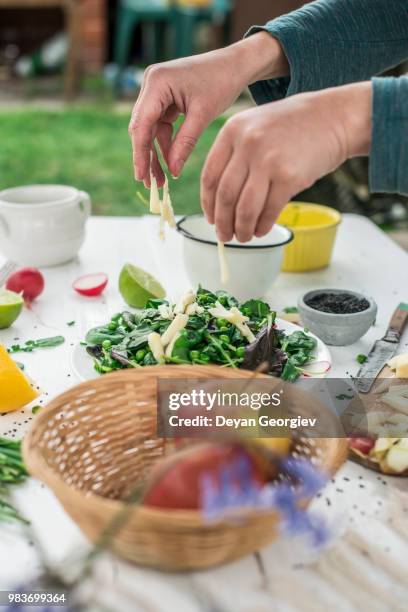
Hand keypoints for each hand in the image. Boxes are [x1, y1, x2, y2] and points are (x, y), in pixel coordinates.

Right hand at [129, 32, 286, 185]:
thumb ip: (185, 143)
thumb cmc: (221, 83)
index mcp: (157, 82)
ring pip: (150, 131)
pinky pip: (160, 127)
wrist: (235, 65)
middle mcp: (151, 84)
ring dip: (155, 154)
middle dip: (146, 157)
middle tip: (151, 185)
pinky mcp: (164, 99)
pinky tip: (170, 163)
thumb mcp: (203, 115)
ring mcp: (156, 91)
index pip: (142, 124)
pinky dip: (165, 145)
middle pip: (141, 128)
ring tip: (161, 181)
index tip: (141, 177)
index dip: (140, 153)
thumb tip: (173, 171)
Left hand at [201, 81, 371, 241]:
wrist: (335, 116)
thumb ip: (234, 153)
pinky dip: (262, 226)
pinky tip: (261, 230)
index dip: (208, 204)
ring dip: (241, 229)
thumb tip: (219, 200)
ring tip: (243, 237)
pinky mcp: (290, 176)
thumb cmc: (293, 126)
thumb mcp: (255, 126)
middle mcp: (248, 144)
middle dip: (222, 222)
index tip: (211, 218)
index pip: (209, 177)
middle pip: (225, 196)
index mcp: (232, 131)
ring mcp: (269, 160)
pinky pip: (269, 211)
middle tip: (224, 235)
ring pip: (244, 208)